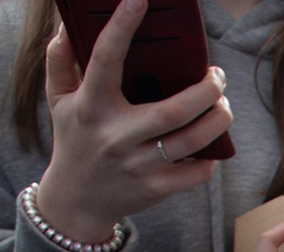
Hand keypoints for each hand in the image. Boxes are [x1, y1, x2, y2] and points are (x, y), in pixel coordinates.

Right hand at [30, 0, 231, 244]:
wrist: (76, 200)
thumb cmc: (74, 139)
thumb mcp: (59, 100)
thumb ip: (61, 61)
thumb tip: (67, 24)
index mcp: (91, 105)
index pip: (106, 59)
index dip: (122, 27)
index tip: (139, 0)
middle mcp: (116, 135)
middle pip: (172, 110)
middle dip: (205, 90)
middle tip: (218, 75)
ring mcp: (137, 165)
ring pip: (191, 140)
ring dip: (218, 120)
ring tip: (224, 104)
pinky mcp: (155, 189)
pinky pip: (197, 172)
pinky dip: (211, 156)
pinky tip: (213, 141)